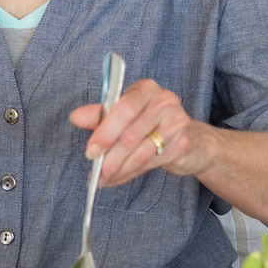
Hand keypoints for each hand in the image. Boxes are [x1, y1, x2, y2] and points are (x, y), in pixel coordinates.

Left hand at [69, 80, 204, 186]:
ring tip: (104, 179)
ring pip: (140, 152)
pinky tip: (119, 178)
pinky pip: (151, 163)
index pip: (124, 107)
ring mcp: (177, 122)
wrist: (192, 139)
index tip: (90, 151)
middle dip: (110, 157)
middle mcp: (164, 101)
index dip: (105, 131)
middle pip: (131, 133)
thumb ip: (101, 115)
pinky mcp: (183, 143)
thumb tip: (76, 116)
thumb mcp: (125, 115)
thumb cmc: (151, 124)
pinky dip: (131, 174)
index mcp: (146, 89)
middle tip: (96, 173)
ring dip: (119, 169)